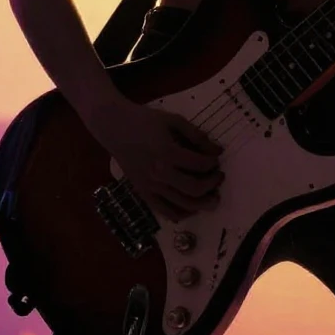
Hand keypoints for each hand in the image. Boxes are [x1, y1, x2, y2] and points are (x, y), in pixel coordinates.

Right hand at [86, 99, 224, 222]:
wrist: (115, 128)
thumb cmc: (144, 120)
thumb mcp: (173, 120)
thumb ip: (196, 135)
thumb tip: (217, 151)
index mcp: (166, 152)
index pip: (198, 164)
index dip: (212, 163)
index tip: (217, 158)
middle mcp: (159, 173)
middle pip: (193, 188)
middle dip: (212, 184)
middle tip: (219, 177)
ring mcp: (150, 186)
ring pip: (182, 204)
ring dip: (202, 203)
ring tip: (213, 197)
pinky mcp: (143, 193)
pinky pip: (164, 211)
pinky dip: (181, 214)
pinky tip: (191, 208)